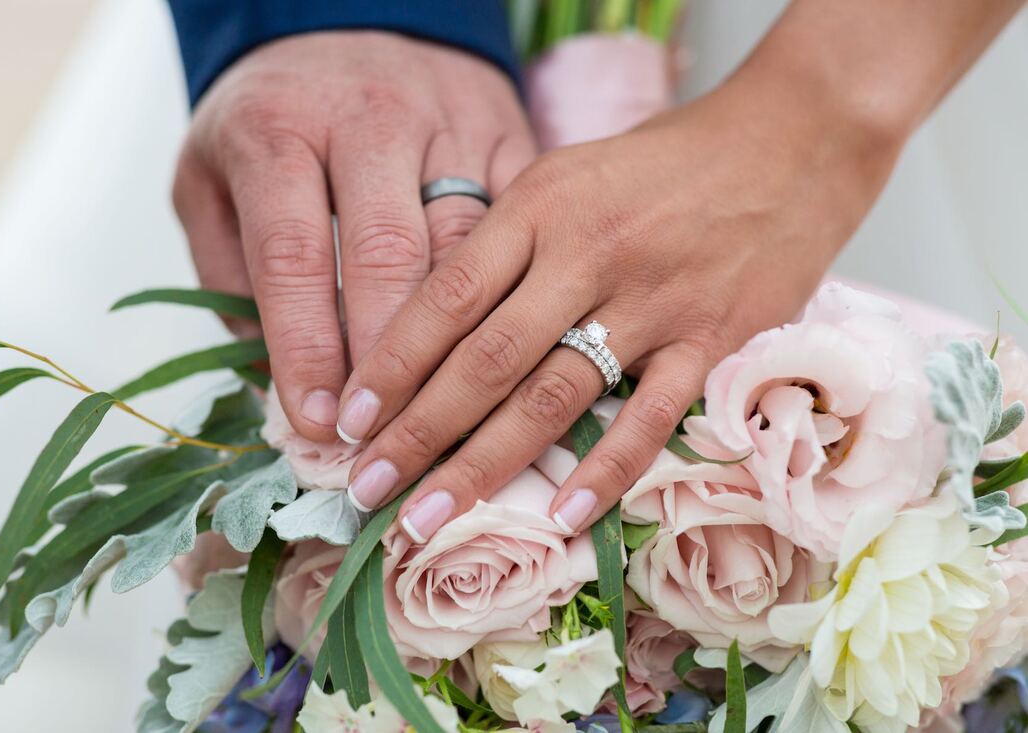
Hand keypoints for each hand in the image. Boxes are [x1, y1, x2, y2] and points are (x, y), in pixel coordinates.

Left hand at [172, 32, 533, 440]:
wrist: (358, 22)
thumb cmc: (275, 114)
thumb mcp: (209, 175)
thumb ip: (227, 271)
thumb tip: (269, 376)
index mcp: (280, 130)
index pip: (293, 255)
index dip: (306, 348)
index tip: (316, 422)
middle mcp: (372, 122)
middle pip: (390, 256)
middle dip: (389, 362)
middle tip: (386, 437)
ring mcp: (452, 127)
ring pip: (467, 252)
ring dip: (457, 346)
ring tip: (446, 417)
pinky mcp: (508, 140)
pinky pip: (521, 231)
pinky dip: (514, 300)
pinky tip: (504, 357)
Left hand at [336, 56, 907, 540]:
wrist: (789, 142)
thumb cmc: (663, 165)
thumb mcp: (567, 177)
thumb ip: (507, 244)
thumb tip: (433, 325)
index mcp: (540, 207)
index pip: (446, 297)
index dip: (390, 365)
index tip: (347, 421)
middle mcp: (587, 253)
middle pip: (484, 359)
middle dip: (416, 433)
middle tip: (365, 490)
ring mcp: (652, 301)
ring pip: (553, 397)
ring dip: (483, 466)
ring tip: (427, 518)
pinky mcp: (712, 340)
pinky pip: (650, 417)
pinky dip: (605, 471)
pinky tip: (560, 517)